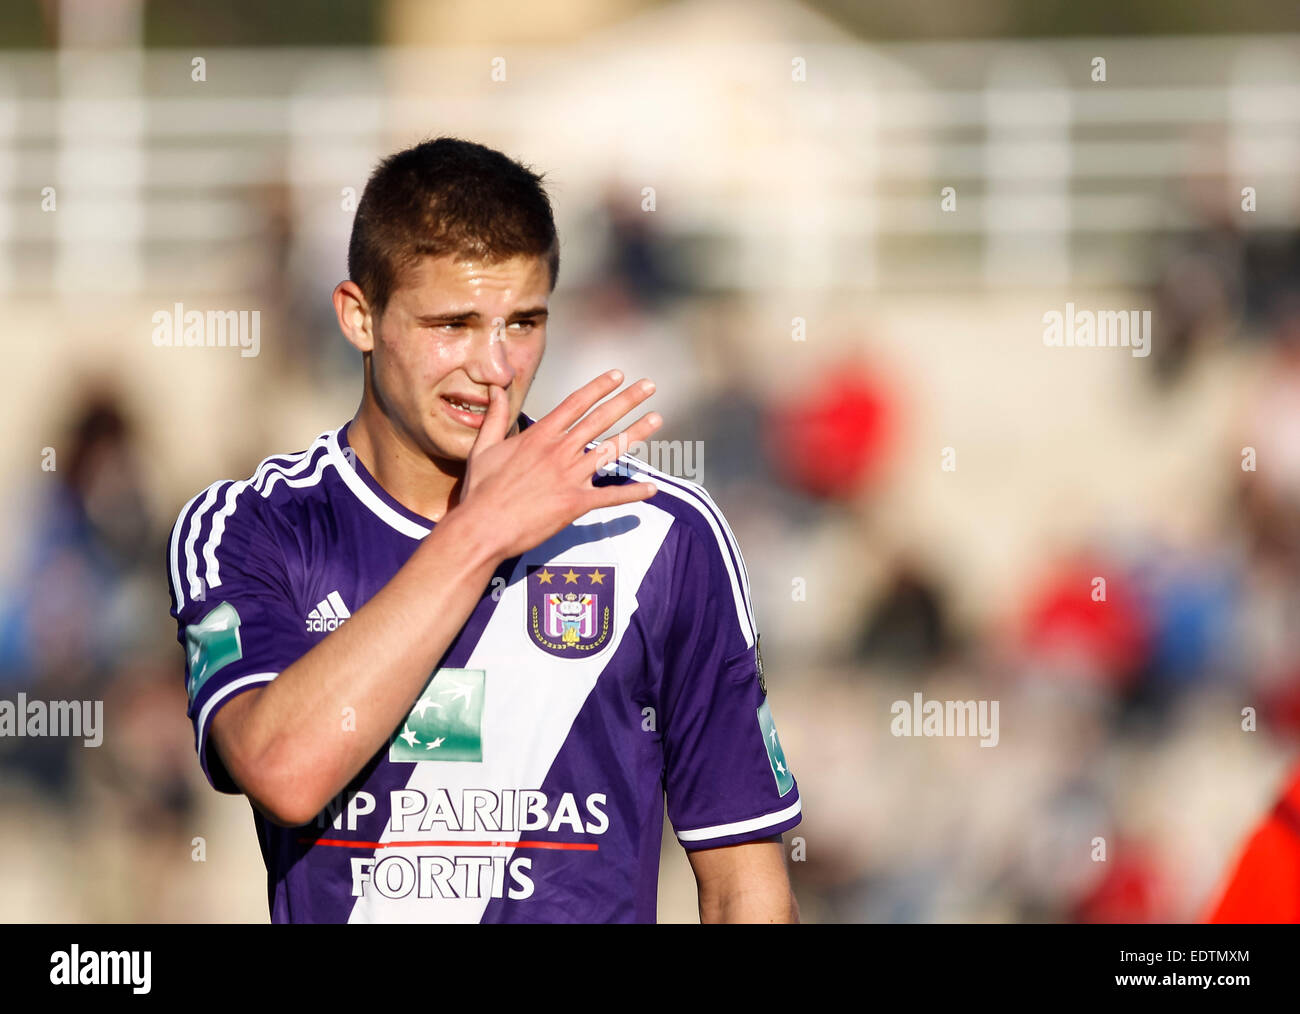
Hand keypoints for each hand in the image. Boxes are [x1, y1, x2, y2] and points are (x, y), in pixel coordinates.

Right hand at [456, 370, 661, 560]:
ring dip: (636, 433)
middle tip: (649, 386)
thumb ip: (496, 416)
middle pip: (600, 419)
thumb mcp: (484, 447)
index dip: (599, 387)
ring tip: (656, 418)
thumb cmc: (480, 490)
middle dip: (627, 400)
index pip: (575, 403)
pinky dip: (632, 493)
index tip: (617, 375)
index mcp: (539, 435)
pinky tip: (651, 488)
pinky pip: (609, 496)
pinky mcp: (574, 503)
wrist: (482, 527)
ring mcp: (569, 477)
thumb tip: (496, 388)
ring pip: (610, 450)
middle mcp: (559, 451)